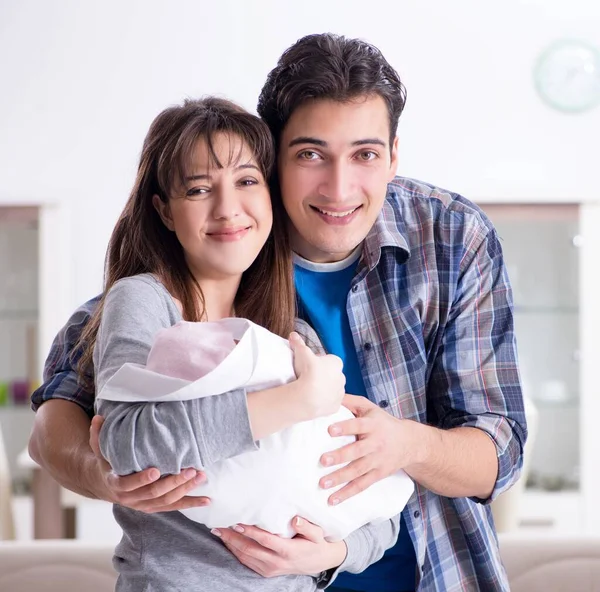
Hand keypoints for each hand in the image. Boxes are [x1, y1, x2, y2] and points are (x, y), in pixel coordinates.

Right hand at [89, 415, 210, 512]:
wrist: (105, 484)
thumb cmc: (106, 461)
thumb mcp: (99, 448)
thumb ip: (99, 434)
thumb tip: (99, 417)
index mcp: (115, 484)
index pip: (128, 484)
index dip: (141, 479)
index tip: (155, 470)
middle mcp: (129, 498)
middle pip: (153, 493)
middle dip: (173, 482)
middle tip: (190, 470)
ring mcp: (143, 504)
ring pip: (166, 501)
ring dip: (185, 490)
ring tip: (201, 476)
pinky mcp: (154, 507)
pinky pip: (173, 507)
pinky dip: (190, 503)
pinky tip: (207, 500)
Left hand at [212, 516, 345, 576]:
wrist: (320, 562)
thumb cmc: (317, 543)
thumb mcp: (317, 534)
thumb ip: (307, 527)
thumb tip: (295, 519)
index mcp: (288, 551)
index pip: (265, 540)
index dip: (250, 532)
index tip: (237, 522)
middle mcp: (276, 562)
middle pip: (249, 550)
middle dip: (232, 538)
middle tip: (218, 526)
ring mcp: (270, 569)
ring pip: (245, 557)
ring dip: (230, 544)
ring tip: (218, 531)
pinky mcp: (266, 572)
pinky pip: (247, 562)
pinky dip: (235, 552)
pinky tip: (228, 541)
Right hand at [289, 332, 344, 419]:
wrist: (308, 396)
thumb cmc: (308, 371)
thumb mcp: (301, 353)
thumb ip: (298, 343)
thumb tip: (293, 334)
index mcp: (336, 363)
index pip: (328, 360)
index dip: (318, 362)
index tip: (308, 366)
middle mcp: (342, 377)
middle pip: (331, 375)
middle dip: (322, 376)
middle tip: (308, 378)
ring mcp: (340, 393)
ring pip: (332, 389)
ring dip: (324, 389)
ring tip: (309, 391)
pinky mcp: (336, 406)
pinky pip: (330, 402)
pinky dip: (323, 402)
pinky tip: (313, 401)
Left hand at [319, 395, 419, 504]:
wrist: (410, 442)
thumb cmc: (383, 422)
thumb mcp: (370, 408)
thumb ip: (351, 401)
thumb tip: (330, 395)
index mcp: (373, 425)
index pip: (358, 425)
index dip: (345, 427)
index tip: (329, 430)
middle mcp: (376, 443)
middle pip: (357, 451)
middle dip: (340, 456)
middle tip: (322, 460)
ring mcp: (378, 461)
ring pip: (358, 471)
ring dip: (340, 478)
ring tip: (322, 483)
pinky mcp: (378, 474)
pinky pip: (362, 485)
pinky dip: (347, 493)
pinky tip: (332, 499)